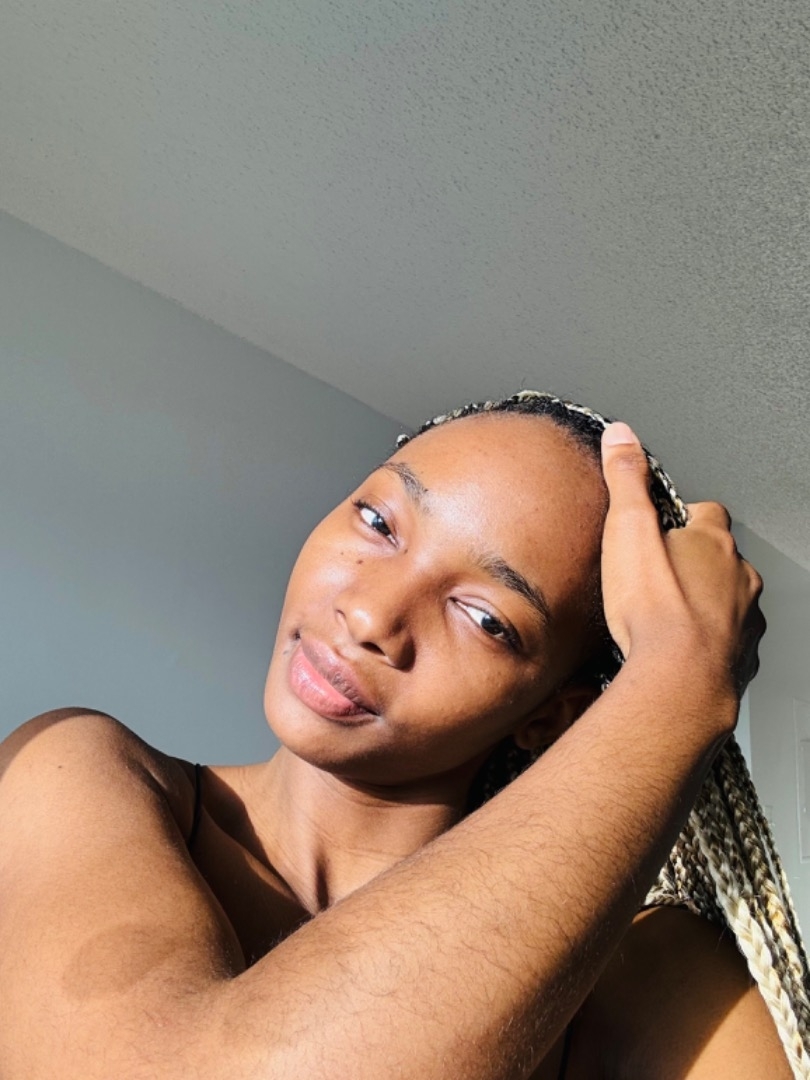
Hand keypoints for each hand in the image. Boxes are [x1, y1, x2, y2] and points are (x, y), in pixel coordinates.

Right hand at [599, 422, 764, 702]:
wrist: (678, 681)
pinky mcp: (741, 657)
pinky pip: (729, 641)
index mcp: (713, 542)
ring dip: (705, 602)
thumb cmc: (653, 610)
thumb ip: (626, 479)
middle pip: (721, 558)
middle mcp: (739, 578)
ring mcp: (745, 619)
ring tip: (668, 614)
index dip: (682, 517)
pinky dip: (710, 641)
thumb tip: (622, 435)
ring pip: (729, 600)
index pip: (706, 512)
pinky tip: (681, 649)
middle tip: (658, 574)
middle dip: (694, 562)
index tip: (660, 526)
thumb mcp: (626, 530)